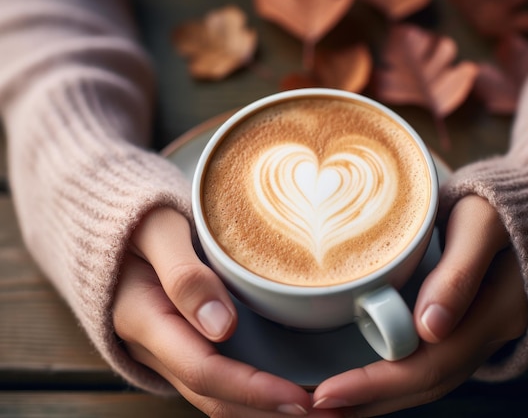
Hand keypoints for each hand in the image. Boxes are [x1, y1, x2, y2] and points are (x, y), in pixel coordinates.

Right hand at [113, 207, 334, 416]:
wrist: (113, 228)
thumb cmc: (139, 218)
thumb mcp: (157, 230)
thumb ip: (184, 275)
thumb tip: (221, 327)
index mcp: (144, 318)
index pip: (204, 370)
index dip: (252, 390)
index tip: (299, 397)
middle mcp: (154, 346)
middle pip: (213, 397)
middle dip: (268, 413)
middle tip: (326, 414)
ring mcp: (166, 350)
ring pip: (216, 397)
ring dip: (263, 411)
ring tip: (318, 412)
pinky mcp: (181, 344)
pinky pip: (217, 380)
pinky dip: (252, 394)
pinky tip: (287, 391)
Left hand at [312, 196, 527, 415]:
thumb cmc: (509, 206)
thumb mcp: (484, 223)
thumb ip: (461, 271)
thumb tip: (429, 328)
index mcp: (491, 315)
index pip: (426, 367)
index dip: (374, 386)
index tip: (326, 393)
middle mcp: (484, 336)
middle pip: (422, 385)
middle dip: (366, 403)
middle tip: (313, 408)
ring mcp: (475, 334)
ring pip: (424, 380)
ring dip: (375, 398)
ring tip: (326, 404)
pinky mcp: (464, 324)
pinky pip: (427, 363)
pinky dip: (390, 377)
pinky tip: (361, 378)